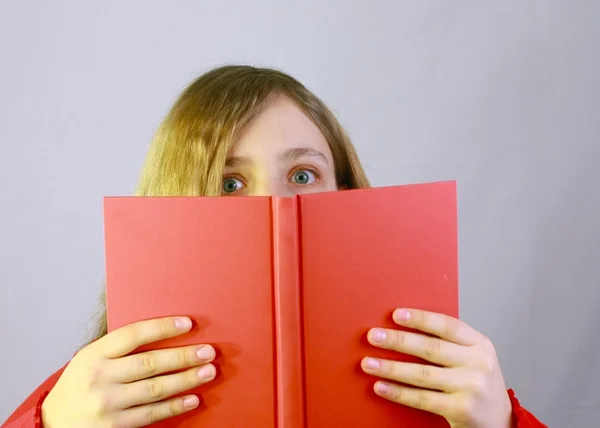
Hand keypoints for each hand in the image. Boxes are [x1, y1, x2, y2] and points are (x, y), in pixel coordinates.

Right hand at [42, 316, 215, 427]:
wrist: (52, 424)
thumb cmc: (80, 385)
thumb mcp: (90, 359)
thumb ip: (119, 349)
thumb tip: (166, 333)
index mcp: (94, 354)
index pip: (133, 334)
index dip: (163, 327)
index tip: (189, 323)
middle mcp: (99, 377)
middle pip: (150, 362)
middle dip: (184, 356)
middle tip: (208, 351)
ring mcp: (106, 403)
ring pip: (156, 388)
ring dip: (187, 380)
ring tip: (209, 371)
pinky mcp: (114, 426)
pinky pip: (152, 414)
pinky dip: (175, 406)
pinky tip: (193, 398)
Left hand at [361, 309, 512, 427]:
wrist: (500, 422)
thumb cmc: (476, 383)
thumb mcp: (472, 358)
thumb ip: (448, 343)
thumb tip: (402, 328)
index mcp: (480, 344)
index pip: (447, 325)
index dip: (420, 319)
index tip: (395, 315)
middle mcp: (478, 363)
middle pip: (430, 348)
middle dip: (398, 341)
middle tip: (373, 336)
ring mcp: (471, 387)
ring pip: (422, 374)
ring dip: (391, 368)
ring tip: (368, 363)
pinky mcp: (462, 409)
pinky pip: (422, 398)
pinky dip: (398, 392)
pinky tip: (380, 386)